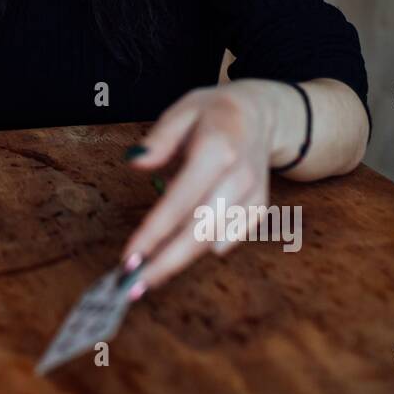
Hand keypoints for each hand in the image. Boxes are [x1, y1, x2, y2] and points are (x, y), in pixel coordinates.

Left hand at [119, 81, 275, 297]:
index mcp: (217, 149)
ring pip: (215, 239)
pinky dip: (207, 249)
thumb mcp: (183, 109)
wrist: (263, 113)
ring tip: (147, 277)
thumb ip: (160, 138)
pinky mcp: (260, 207)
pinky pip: (232, 236)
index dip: (154, 233)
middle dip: (166, 262)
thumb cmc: (215, 111)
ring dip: (181, 261)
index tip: (130, 256)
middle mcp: (239, 176)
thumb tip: (136, 162)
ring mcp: (253, 194)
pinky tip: (179, 257)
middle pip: (201, 230)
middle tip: (133, 284)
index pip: (180, 201)